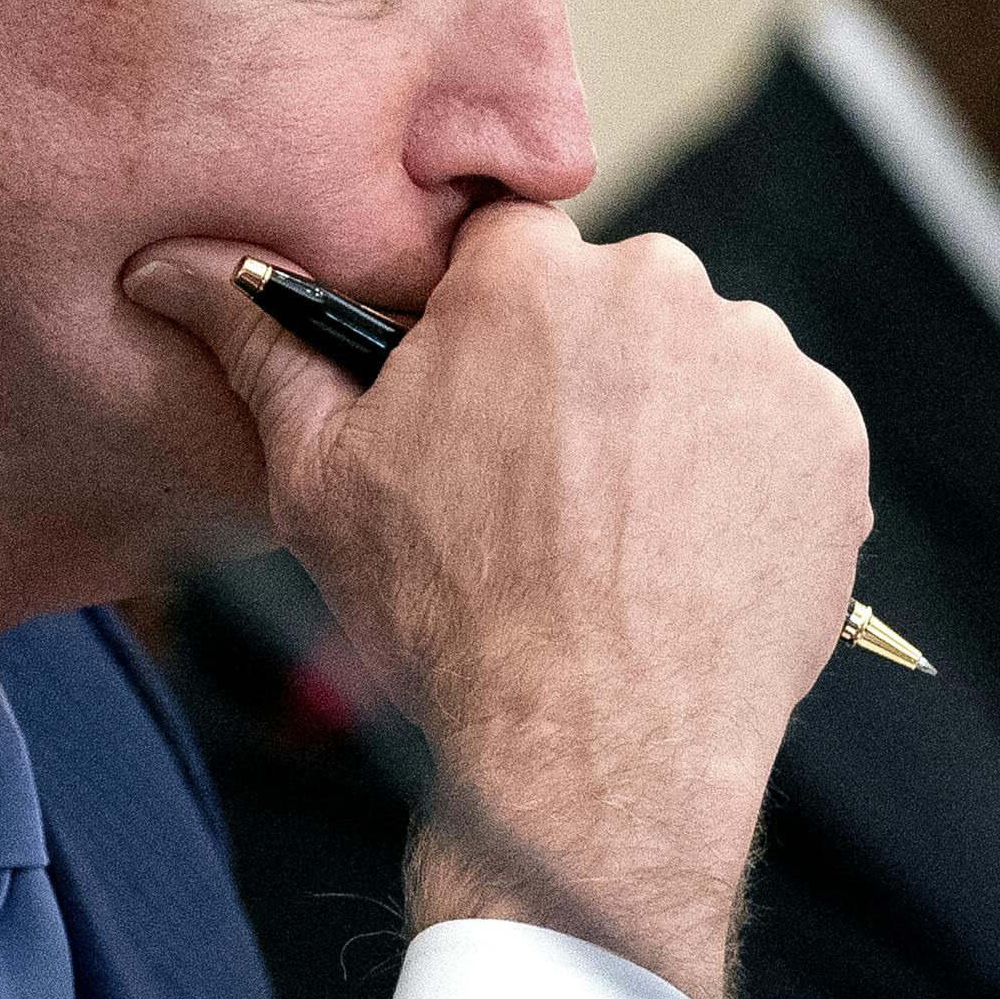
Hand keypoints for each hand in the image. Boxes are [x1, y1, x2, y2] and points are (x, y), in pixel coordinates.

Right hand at [125, 205, 868, 998]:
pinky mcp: (831, 435)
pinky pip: (782, 432)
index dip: (493, 332)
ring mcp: (759, 359)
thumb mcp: (320, 478)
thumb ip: (261, 348)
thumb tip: (168, 268)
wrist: (595, 749)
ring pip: (705, 367)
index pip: (508, 248)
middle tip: (553, 500)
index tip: (489, 407)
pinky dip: (749, 483)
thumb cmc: (448, 617)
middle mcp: (657, 286)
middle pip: (617, 305)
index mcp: (526, 275)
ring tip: (629, 544)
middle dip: (590, 380)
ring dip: (675, 429)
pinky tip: (694, 562)